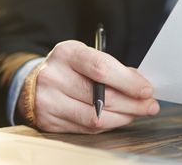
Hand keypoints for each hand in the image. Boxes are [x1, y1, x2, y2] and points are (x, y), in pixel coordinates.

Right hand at [18, 40, 159, 133]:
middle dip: (132, 103)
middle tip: (150, 106)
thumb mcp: (86, 56)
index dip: (128, 81)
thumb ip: (112, 69)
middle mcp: (54, 77)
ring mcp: (49, 101)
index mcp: (67, 53)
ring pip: (94, 117)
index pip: (101, 68)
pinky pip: (86, 128)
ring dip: (122, 117)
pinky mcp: (49, 122)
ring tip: (136, 113)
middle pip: (100, 96)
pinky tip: (117, 118)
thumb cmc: (68, 67)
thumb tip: (141, 84)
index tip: (147, 90)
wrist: (32, 82)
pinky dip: (107, 124)